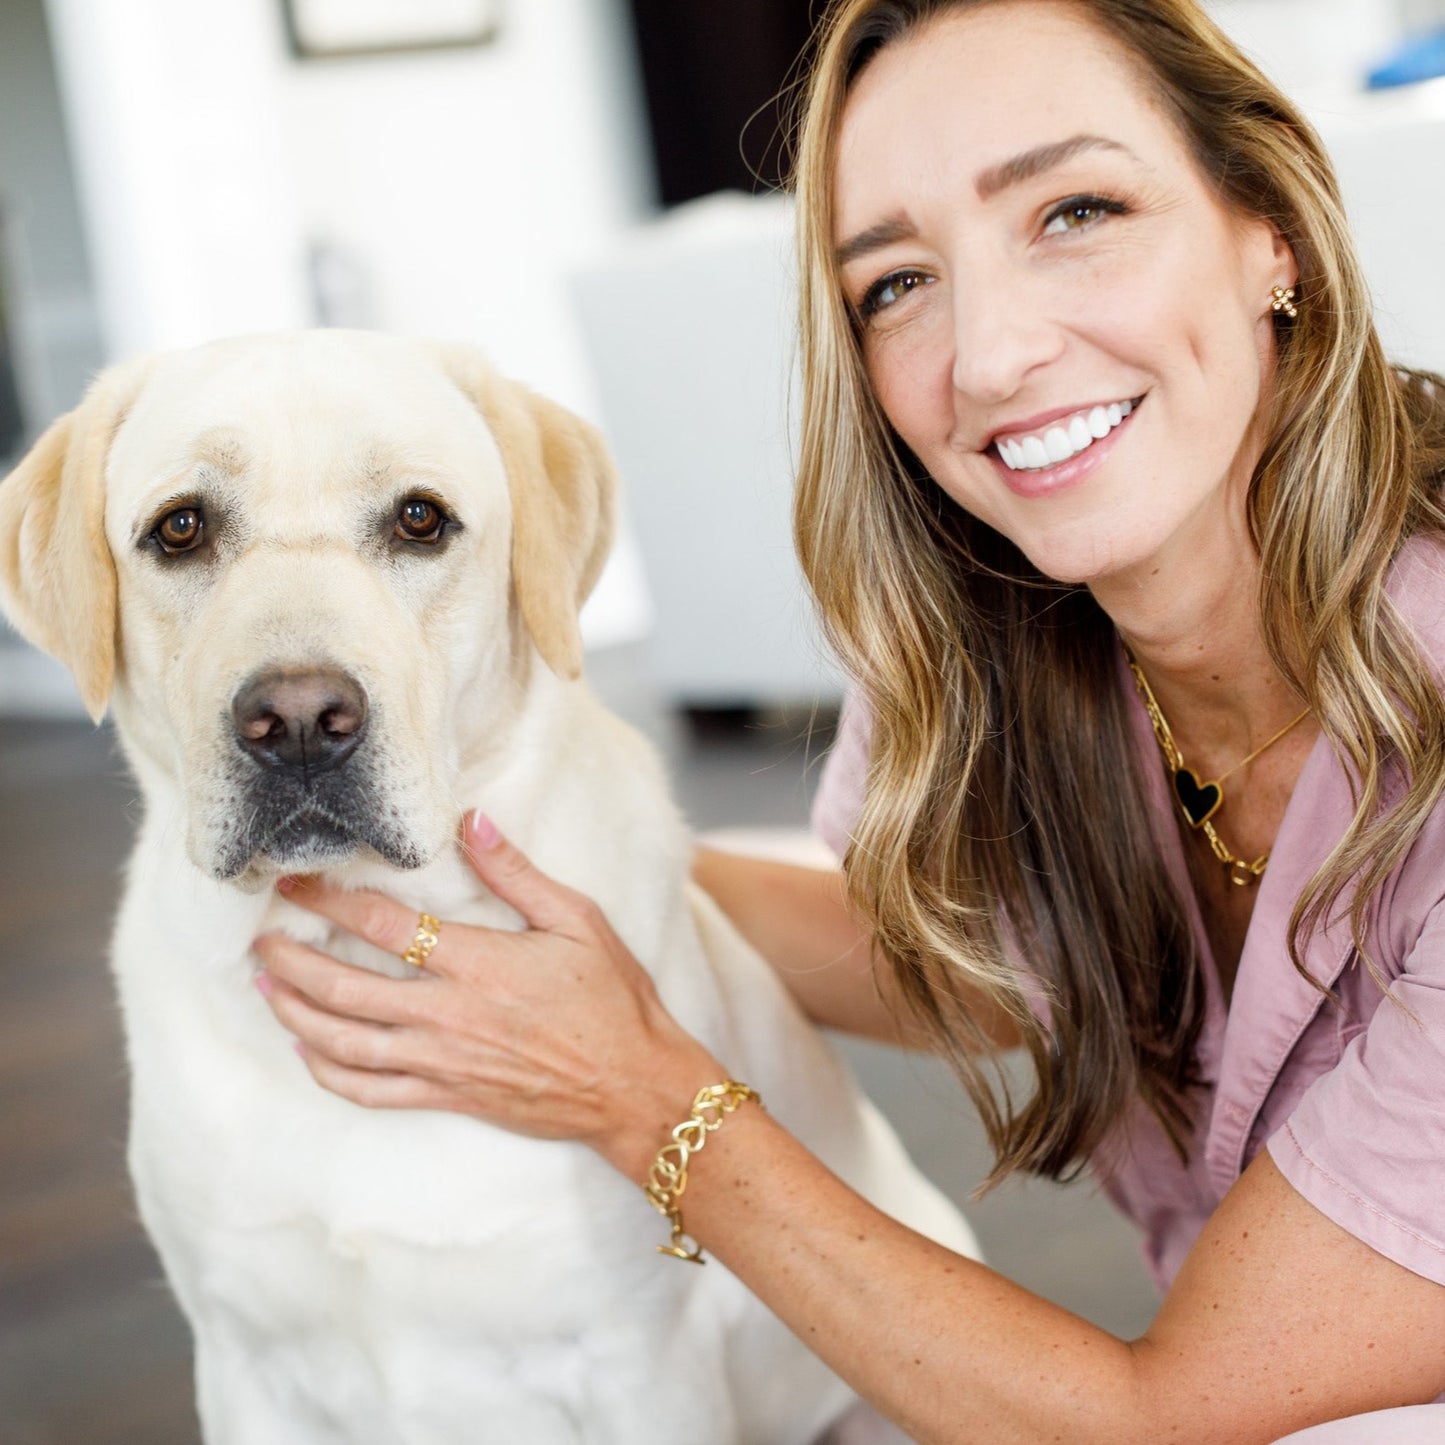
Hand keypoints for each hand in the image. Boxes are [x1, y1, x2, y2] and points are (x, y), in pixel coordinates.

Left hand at [251, 812, 723, 1181]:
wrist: (633, 1085)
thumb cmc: (613, 999)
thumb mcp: (578, 920)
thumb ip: (518, 873)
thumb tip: (472, 821)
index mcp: (478, 963)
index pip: (384, 925)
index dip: (330, 900)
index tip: (297, 883)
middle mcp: (448, 1014)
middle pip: (344, 986)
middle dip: (291, 960)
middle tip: (260, 937)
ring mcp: (443, 1061)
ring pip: (344, 1042)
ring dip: (295, 1013)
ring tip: (266, 987)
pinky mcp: (448, 1096)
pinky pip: (370, 1091)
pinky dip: (329, 1072)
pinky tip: (308, 1052)